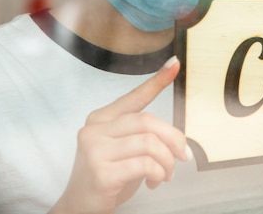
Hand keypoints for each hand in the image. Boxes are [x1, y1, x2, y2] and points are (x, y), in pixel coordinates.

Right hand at [50, 56, 188, 213]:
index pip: (135, 96)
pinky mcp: (101, 172)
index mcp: (102, 118)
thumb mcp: (125, 150)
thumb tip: (178, 138)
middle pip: (148, 121)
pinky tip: (154, 181)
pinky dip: (158, 173)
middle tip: (183, 156)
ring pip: (150, 143)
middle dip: (173, 139)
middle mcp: (95, 129)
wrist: (80, 207)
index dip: (156, 81)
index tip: (174, 64)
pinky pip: (145, 164)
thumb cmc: (108, 176)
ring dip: (167, 161)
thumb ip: (144, 136)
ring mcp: (95, 150)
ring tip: (165, 174)